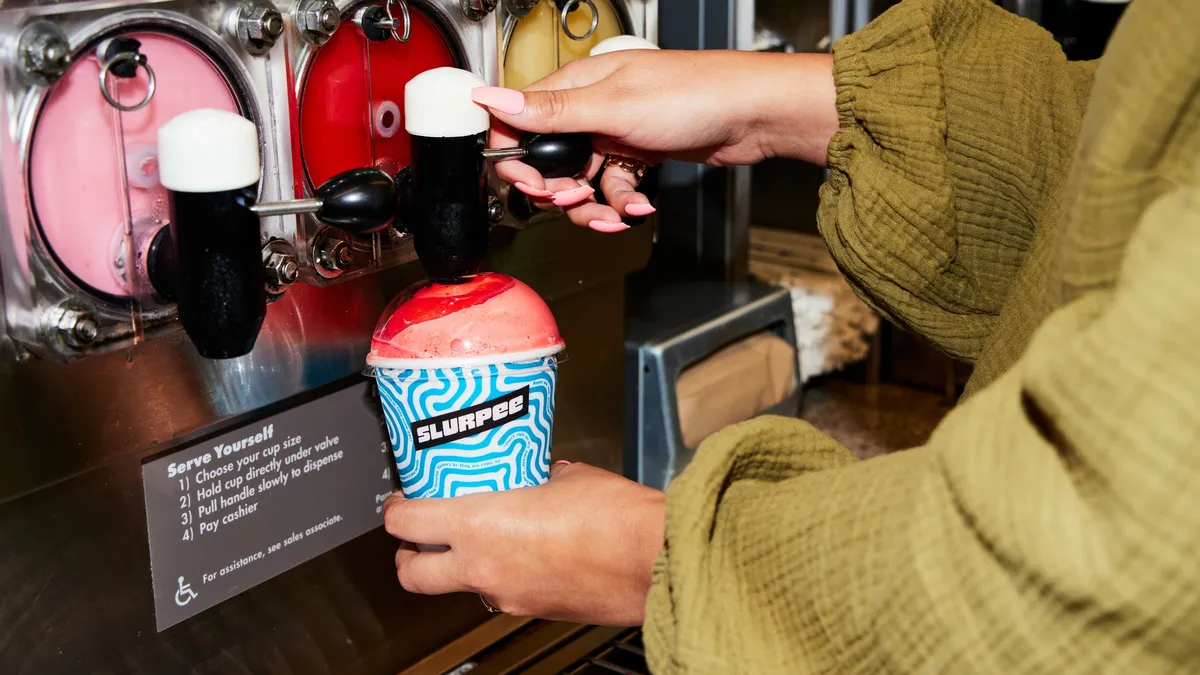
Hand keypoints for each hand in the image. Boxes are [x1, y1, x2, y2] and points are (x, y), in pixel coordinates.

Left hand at [382, 462, 665, 625]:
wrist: (656, 559)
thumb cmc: (617, 519)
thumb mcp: (568, 476)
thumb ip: (539, 476)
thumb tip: (539, 472)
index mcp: (480, 527)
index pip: (407, 524)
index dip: (394, 512)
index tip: (399, 502)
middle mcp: (485, 569)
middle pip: (412, 574)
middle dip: (408, 556)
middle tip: (417, 536)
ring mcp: (509, 596)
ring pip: (462, 587)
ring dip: (462, 567)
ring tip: (483, 540)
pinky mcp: (535, 611)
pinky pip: (504, 593)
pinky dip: (505, 576)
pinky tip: (529, 554)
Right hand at [471, 49, 836, 229]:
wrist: (751, 114)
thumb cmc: (694, 94)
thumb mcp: (612, 107)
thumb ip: (550, 112)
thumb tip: (489, 98)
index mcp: (575, 87)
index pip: (518, 120)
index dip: (514, 158)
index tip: (527, 183)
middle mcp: (590, 109)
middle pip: (547, 161)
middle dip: (558, 191)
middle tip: (574, 199)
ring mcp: (613, 134)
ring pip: (581, 183)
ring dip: (593, 206)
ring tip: (613, 213)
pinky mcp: (635, 155)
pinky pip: (613, 189)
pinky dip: (623, 203)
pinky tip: (640, 205)